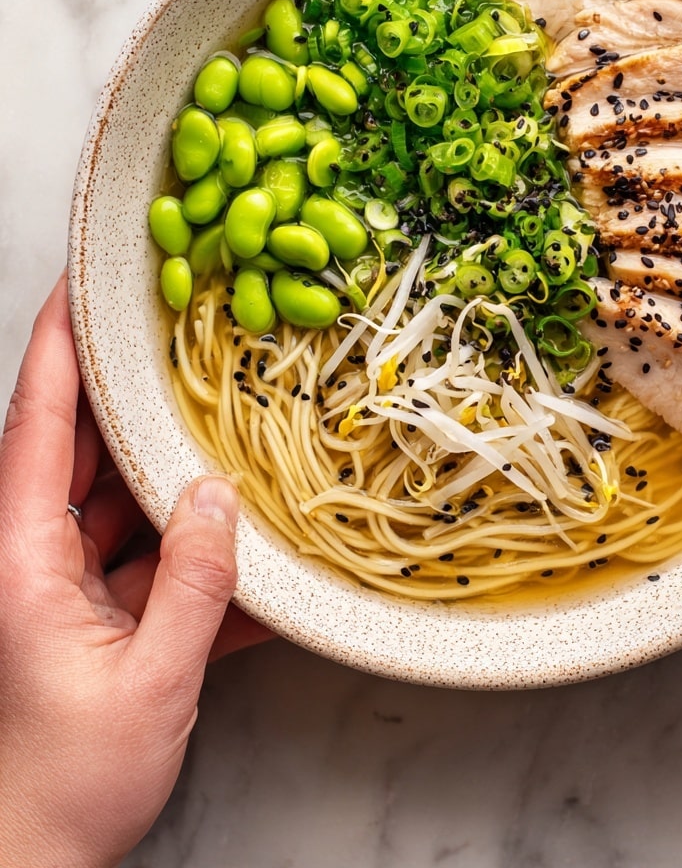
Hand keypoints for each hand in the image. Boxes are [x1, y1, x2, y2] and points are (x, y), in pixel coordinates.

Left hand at [0, 276, 271, 867]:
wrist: (31, 864)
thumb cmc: (64, 786)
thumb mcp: (150, 684)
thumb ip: (194, 584)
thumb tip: (221, 499)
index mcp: (19, 560)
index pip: (37, 427)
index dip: (56, 349)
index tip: (79, 285)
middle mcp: (34, 560)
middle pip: (81, 450)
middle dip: (127, 393)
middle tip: (178, 333)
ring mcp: (65, 587)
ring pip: (119, 499)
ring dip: (169, 466)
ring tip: (224, 414)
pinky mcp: (98, 617)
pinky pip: (148, 559)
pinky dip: (193, 547)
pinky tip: (246, 536)